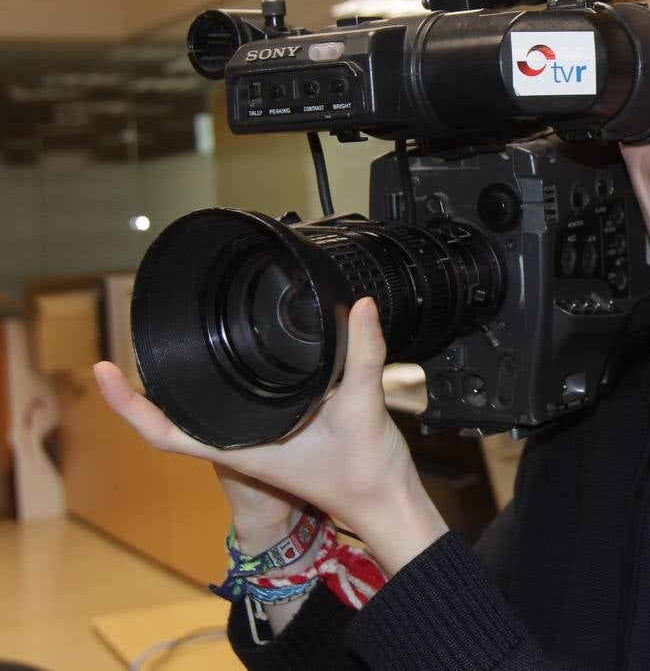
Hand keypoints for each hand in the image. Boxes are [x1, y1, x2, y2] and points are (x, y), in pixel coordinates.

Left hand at [94, 297, 447, 574]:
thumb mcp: (362, 408)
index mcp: (244, 446)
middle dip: (144, 387)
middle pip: (175, 419)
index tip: (102, 371)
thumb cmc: (364, 473)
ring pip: (204, 414)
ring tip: (164, 346)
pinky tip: (231, 362)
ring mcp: (260, 439)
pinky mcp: (282, 432)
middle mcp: (244, 443)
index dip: (127, 405)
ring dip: (180, 386)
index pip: (164, 432)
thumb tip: (358, 307)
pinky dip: (220, 386)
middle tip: (128, 342)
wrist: (386, 501)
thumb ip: (362, 356)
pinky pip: (235, 410)